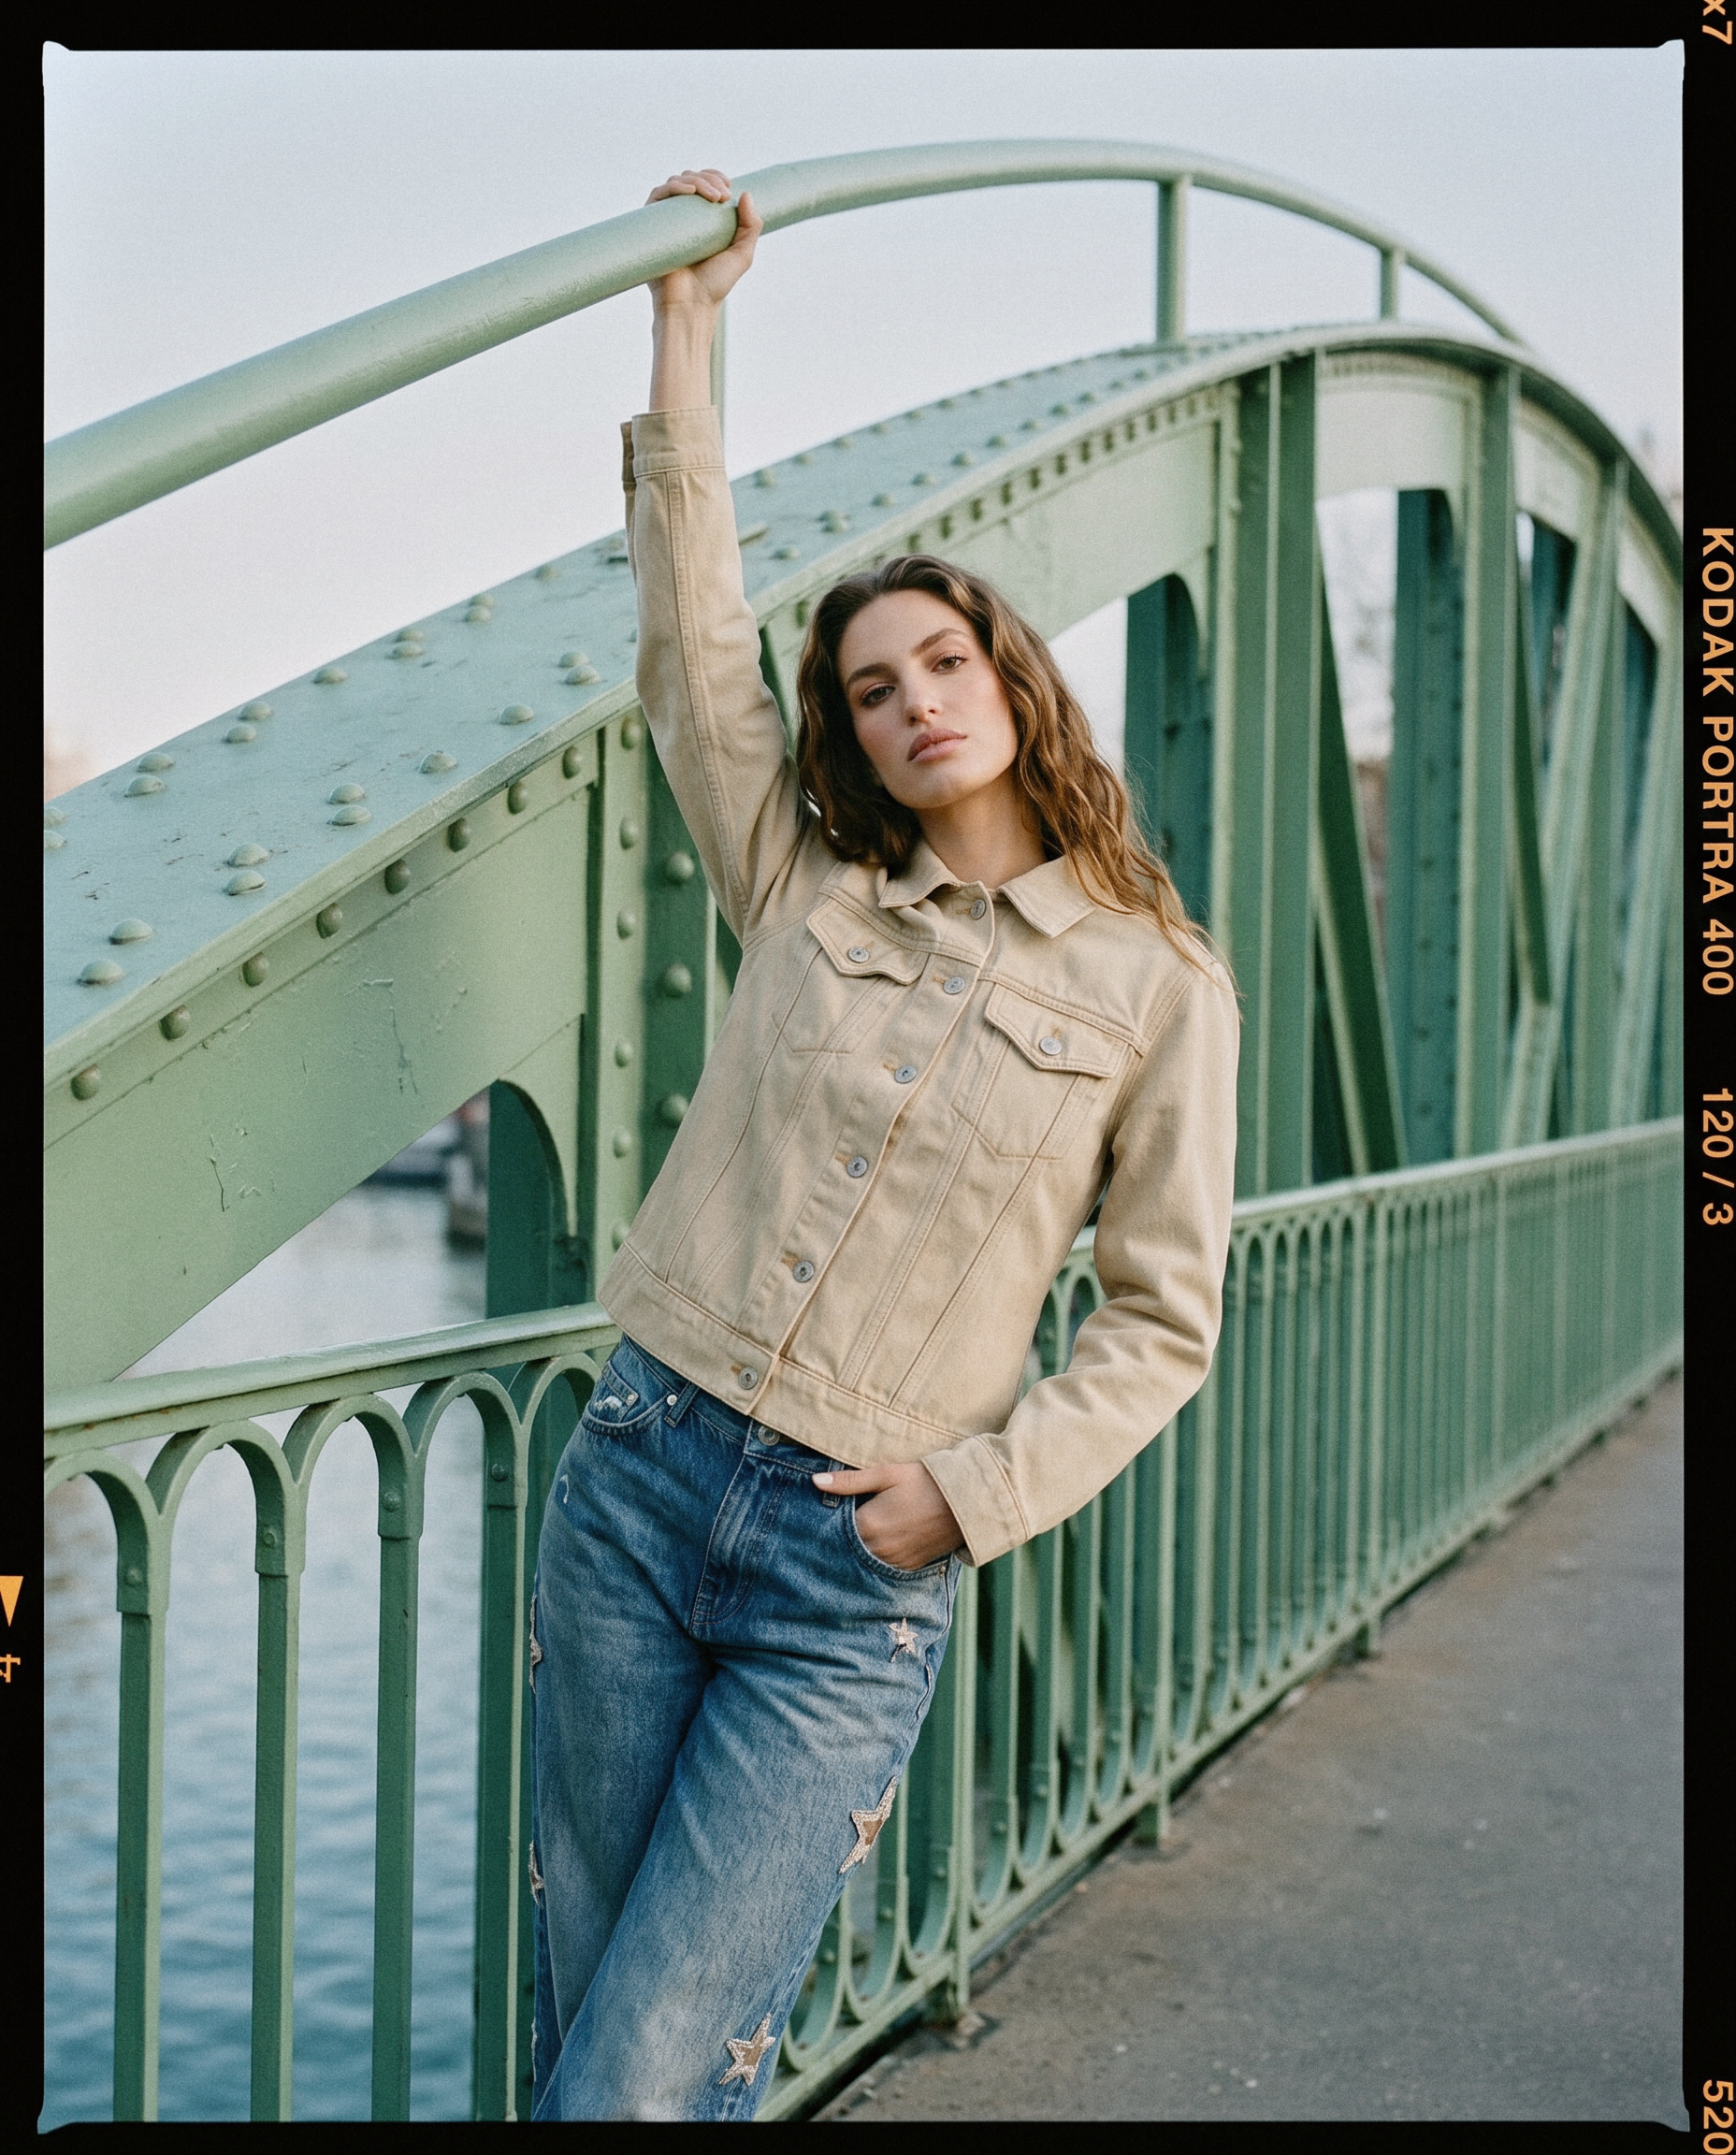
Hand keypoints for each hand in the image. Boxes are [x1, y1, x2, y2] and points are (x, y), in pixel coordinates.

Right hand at [645, 170, 761, 315]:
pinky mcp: (650, 226)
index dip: (715, 177)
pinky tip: (688, 191)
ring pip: (675, 184)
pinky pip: (657, 196)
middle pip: (690, 180)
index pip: (704, 186)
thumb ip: (751, 227)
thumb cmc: (715, 284)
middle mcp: (682, 218)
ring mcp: (666, 221)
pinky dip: (672, 187)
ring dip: (695, 180)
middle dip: (708, 179)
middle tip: (721, 195)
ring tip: (711, 196)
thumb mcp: (742, 254)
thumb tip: (745, 193)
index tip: (729, 186)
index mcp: (702, 221)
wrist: (691, 304)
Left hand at [813, 1460, 964, 1571]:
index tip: (816, 1517)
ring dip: (856, 1551)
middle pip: (846, 1549)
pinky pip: (882, 1567)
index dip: (824, 1523)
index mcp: (868, 1525)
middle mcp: (879, 1549)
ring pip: (862, 1561)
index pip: (832, 1531)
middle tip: (831, 1528)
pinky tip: (876, 1544)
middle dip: (838, 1540)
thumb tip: (815, 1481)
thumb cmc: (925, 1482)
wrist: (967, 1502)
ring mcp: (894, 1561)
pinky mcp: (909, 1567)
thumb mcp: (887, 1474)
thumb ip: (849, 1481)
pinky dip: (875, 1558)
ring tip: (855, 1535)